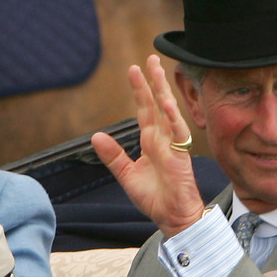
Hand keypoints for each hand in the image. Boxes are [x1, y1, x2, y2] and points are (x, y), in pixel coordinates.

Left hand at [91, 55, 205, 238]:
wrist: (172, 217)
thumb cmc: (155, 198)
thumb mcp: (127, 175)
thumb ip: (113, 156)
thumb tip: (96, 136)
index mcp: (150, 142)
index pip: (144, 110)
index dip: (139, 90)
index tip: (134, 70)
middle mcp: (162, 139)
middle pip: (157, 104)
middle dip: (153, 81)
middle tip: (150, 58)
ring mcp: (172, 145)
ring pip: (168, 111)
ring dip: (162, 90)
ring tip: (157, 70)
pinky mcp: (180, 155)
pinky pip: (177, 132)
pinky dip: (172, 116)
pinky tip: (166, 101)